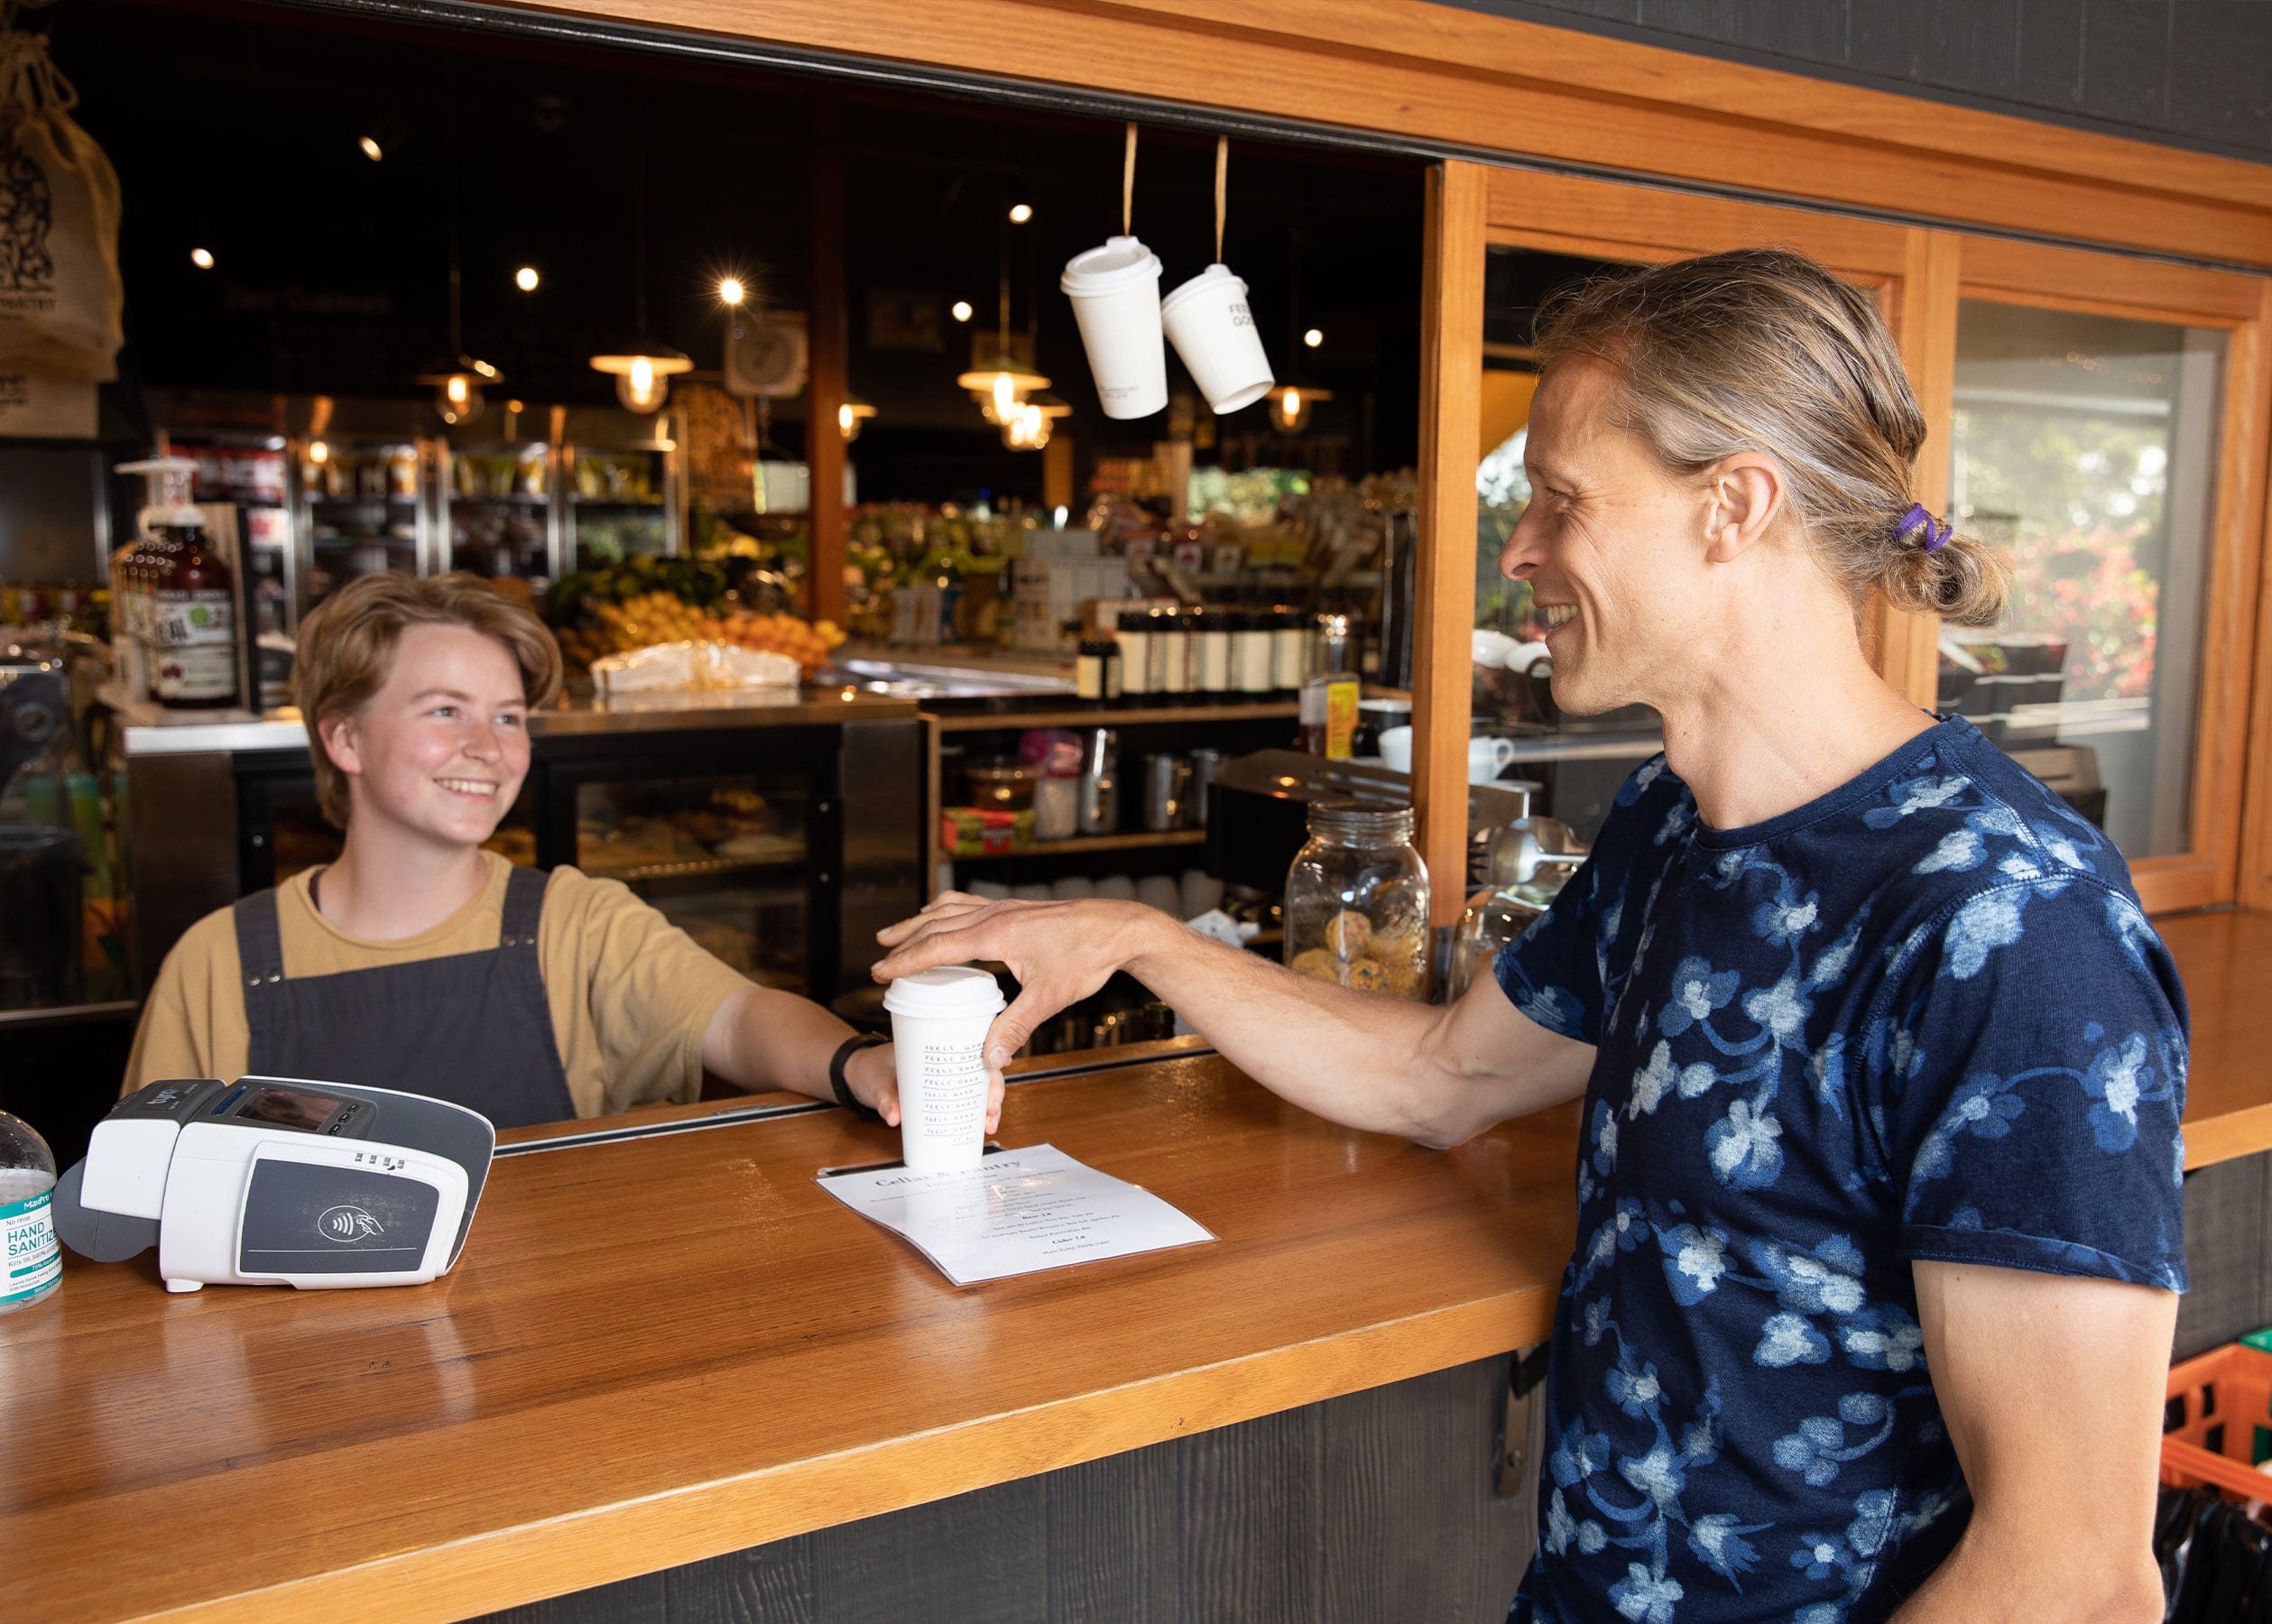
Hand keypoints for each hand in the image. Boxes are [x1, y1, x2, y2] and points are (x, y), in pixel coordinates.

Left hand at [842, 1038, 1005, 1134]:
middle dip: (993, 1094)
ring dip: (986, 1106)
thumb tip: (895, 1117)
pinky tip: (978, 1126)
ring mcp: (945, 1075)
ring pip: (976, 1087)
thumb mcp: (876, 1081)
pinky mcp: (940, 1091)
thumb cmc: (870, 1067)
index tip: (991, 1089)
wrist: (857, 1072)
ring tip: (988, 1126)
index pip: (975, 1050)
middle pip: (982, 1071)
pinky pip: (962, 1099)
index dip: (990, 1069)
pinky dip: (973, 1112)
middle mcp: (947, 1058)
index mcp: (937, 1044)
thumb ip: (885, 1098)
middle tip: (991, 1115)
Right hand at [874, 892, 1159, 1080]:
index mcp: (996, 934)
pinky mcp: (1017, 908)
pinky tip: (946, 917)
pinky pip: (971, 904)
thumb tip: (988, 1059)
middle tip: (878, 952)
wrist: (1118, 928)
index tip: (879, 971)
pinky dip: (947, 910)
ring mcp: (1006, 908)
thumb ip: (1014, 1027)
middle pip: (936, 924)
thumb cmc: (1087, 958)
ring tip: (898, 930)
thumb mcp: (1048, 998)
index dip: (905, 960)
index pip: (937, 946)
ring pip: (951, 909)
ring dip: (921, 920)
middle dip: (904, 938)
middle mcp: (995, 915)